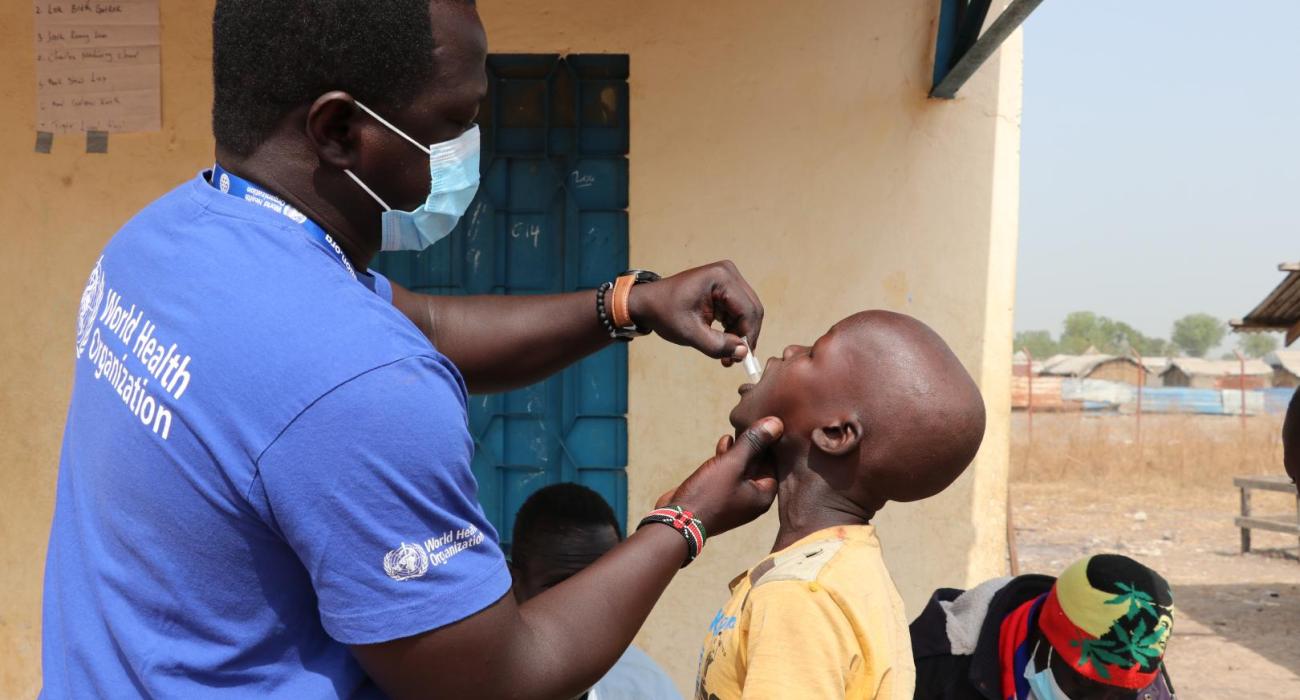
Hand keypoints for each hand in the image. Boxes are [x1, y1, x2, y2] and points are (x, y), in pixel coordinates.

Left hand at [627, 261, 763, 365]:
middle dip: (745, 336)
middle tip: (734, 359)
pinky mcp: (724, 288)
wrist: (647, 303)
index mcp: (721, 278)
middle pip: (751, 310)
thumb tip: (743, 353)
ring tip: (726, 356)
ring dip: (739, 335)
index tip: (742, 359)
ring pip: (747, 313)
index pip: (748, 310)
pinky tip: (723, 345)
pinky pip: (738, 311)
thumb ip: (717, 345)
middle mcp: (728, 274)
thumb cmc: (664, 313)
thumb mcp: (689, 333)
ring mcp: (727, 279)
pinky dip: (733, 329)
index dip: (748, 336)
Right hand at [664, 417, 782, 536]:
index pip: (774, 462)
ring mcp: (734, 499)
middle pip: (759, 465)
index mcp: (763, 496)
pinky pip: (728, 474)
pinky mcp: (718, 496)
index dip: (769, 442)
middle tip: (749, 422)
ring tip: (734, 432)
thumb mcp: (732, 464)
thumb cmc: (708, 494)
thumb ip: (753, 443)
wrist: (677, 521)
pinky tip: (724, 443)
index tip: (765, 421)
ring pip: (742, 468)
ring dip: (739, 450)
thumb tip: (777, 423)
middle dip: (753, 444)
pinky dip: (727, 459)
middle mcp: (752, 499)